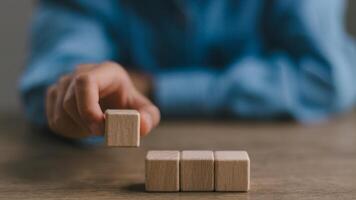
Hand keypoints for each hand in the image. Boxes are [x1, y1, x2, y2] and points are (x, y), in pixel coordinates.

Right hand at [45, 62, 159, 138]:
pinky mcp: (54, 96)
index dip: (88, 107)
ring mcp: (63, 83)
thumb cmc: (129, 104)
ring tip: (97, 127)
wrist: (114, 100)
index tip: (100, 126)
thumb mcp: (146, 110)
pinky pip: (54, 121)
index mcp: (104, 71)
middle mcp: (79, 72)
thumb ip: (149, 117)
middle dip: (87, 124)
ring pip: (60, 114)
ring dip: (79, 129)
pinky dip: (70, 131)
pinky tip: (85, 127)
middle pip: (70, 102)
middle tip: (104, 133)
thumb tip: (142, 126)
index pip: (84, 82)